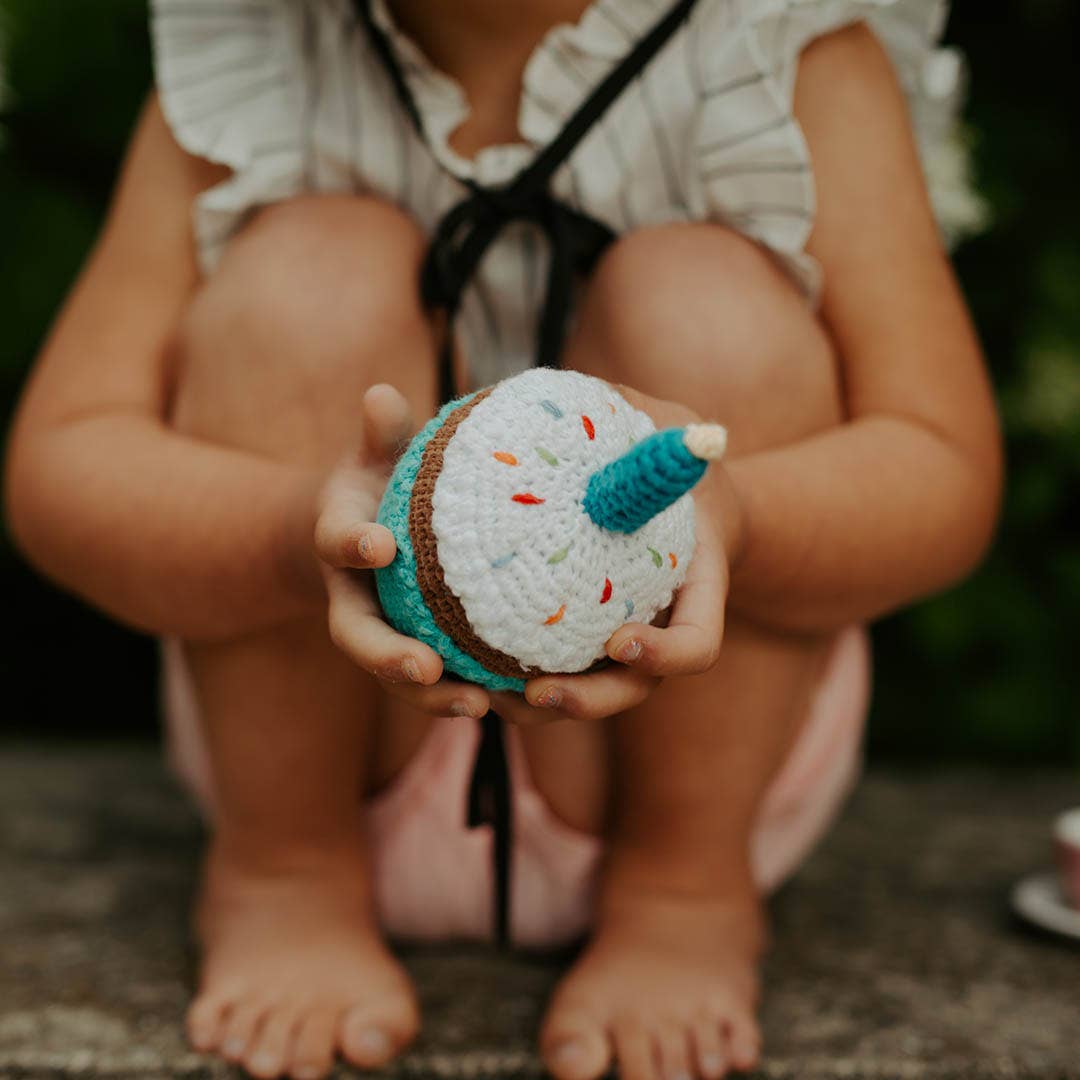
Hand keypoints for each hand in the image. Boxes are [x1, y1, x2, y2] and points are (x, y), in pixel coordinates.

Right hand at [313, 384, 490, 718]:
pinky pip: (446, 679)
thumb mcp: (373, 452)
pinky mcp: (421, 652)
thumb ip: (380, 431)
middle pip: (360, 640)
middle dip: (388, 658)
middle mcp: (355, 599)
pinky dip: (476, 694)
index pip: (337, 544)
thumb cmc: (375, 484)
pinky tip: (521, 701)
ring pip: (402, 676)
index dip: (351, 545)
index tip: (378, 545)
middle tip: (425, 668)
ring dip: (436, 696)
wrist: (362, 536)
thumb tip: (381, 395)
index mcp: (341, 545)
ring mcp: (386, 633)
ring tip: (480, 707)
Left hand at [493, 385, 739, 724]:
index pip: (697, 643)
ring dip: (541, 705)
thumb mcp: (667, 427)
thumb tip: (593, 396)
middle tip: (538, 692)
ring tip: (487, 695)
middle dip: (590, 700)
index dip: (666, 653)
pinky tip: (466, 666)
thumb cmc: (674, 458)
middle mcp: (663, 624)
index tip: (621, 640)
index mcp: (696, 586)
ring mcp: (626, 635)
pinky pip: (555, 663)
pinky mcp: (586, 632)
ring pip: (590, 691)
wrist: (683, 493)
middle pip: (635, 687)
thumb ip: (635, 418)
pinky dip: (516, 675)